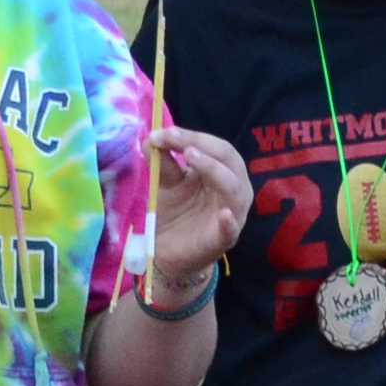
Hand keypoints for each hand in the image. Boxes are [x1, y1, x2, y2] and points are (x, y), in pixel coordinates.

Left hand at [140, 122, 254, 297]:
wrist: (168, 252)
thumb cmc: (174, 213)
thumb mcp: (165, 182)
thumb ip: (162, 160)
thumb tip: (151, 136)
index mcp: (222, 171)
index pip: (214, 147)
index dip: (191, 136)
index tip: (163, 133)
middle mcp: (234, 188)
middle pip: (229, 160)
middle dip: (202, 146)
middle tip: (176, 140)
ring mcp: (233, 214)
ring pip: (234, 188)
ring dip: (214, 170)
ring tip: (191, 157)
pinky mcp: (225, 239)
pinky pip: (231, 230)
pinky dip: (229, 222)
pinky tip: (224, 214)